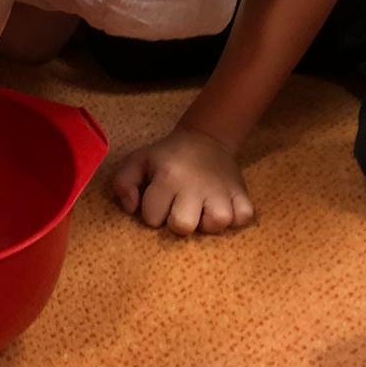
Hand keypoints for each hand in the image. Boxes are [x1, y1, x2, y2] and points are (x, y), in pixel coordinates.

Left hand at [112, 127, 254, 235]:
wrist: (205, 139)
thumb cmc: (167, 157)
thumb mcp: (138, 161)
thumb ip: (122, 183)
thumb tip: (131, 208)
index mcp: (168, 176)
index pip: (153, 218)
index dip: (152, 213)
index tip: (158, 200)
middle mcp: (195, 185)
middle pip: (183, 227)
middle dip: (178, 222)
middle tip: (180, 207)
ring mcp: (222, 190)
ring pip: (216, 225)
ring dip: (207, 222)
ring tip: (202, 208)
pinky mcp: (242, 193)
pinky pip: (243, 219)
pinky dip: (235, 217)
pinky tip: (222, 206)